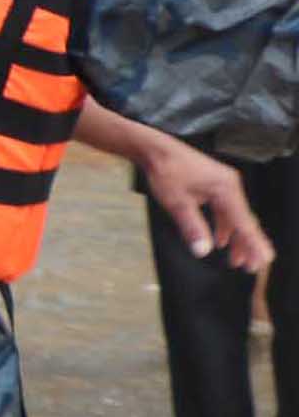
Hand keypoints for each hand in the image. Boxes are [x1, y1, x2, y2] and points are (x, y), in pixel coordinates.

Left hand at [136, 131, 273, 269]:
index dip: (253, 245)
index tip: (261, 261)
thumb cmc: (166, 171)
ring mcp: (224, 185)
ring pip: (235, 217)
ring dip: (235, 238)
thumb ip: (192, 228)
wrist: (156, 150)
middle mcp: (230, 186)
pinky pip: (226, 210)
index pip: (244, 223)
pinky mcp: (216, 185)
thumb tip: (203, 250)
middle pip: (244, 221)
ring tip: (235, 260)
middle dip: (248, 245)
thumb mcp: (177, 203)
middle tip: (251, 267)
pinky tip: (220, 240)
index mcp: (226, 190)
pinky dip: (225, 226)